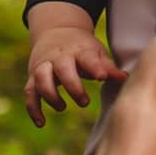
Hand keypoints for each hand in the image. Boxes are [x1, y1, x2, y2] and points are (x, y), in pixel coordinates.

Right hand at [25, 7, 127, 126]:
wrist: (55, 31)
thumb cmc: (82, 48)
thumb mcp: (96, 52)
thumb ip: (108, 67)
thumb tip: (125, 80)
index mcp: (79, 50)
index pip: (87, 57)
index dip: (94, 67)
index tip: (102, 77)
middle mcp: (59, 57)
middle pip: (62, 68)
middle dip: (72, 86)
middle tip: (85, 102)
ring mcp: (44, 66)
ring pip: (41, 78)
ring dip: (50, 95)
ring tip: (63, 107)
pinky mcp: (33, 77)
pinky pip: (29, 93)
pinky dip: (33, 108)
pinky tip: (42, 123)